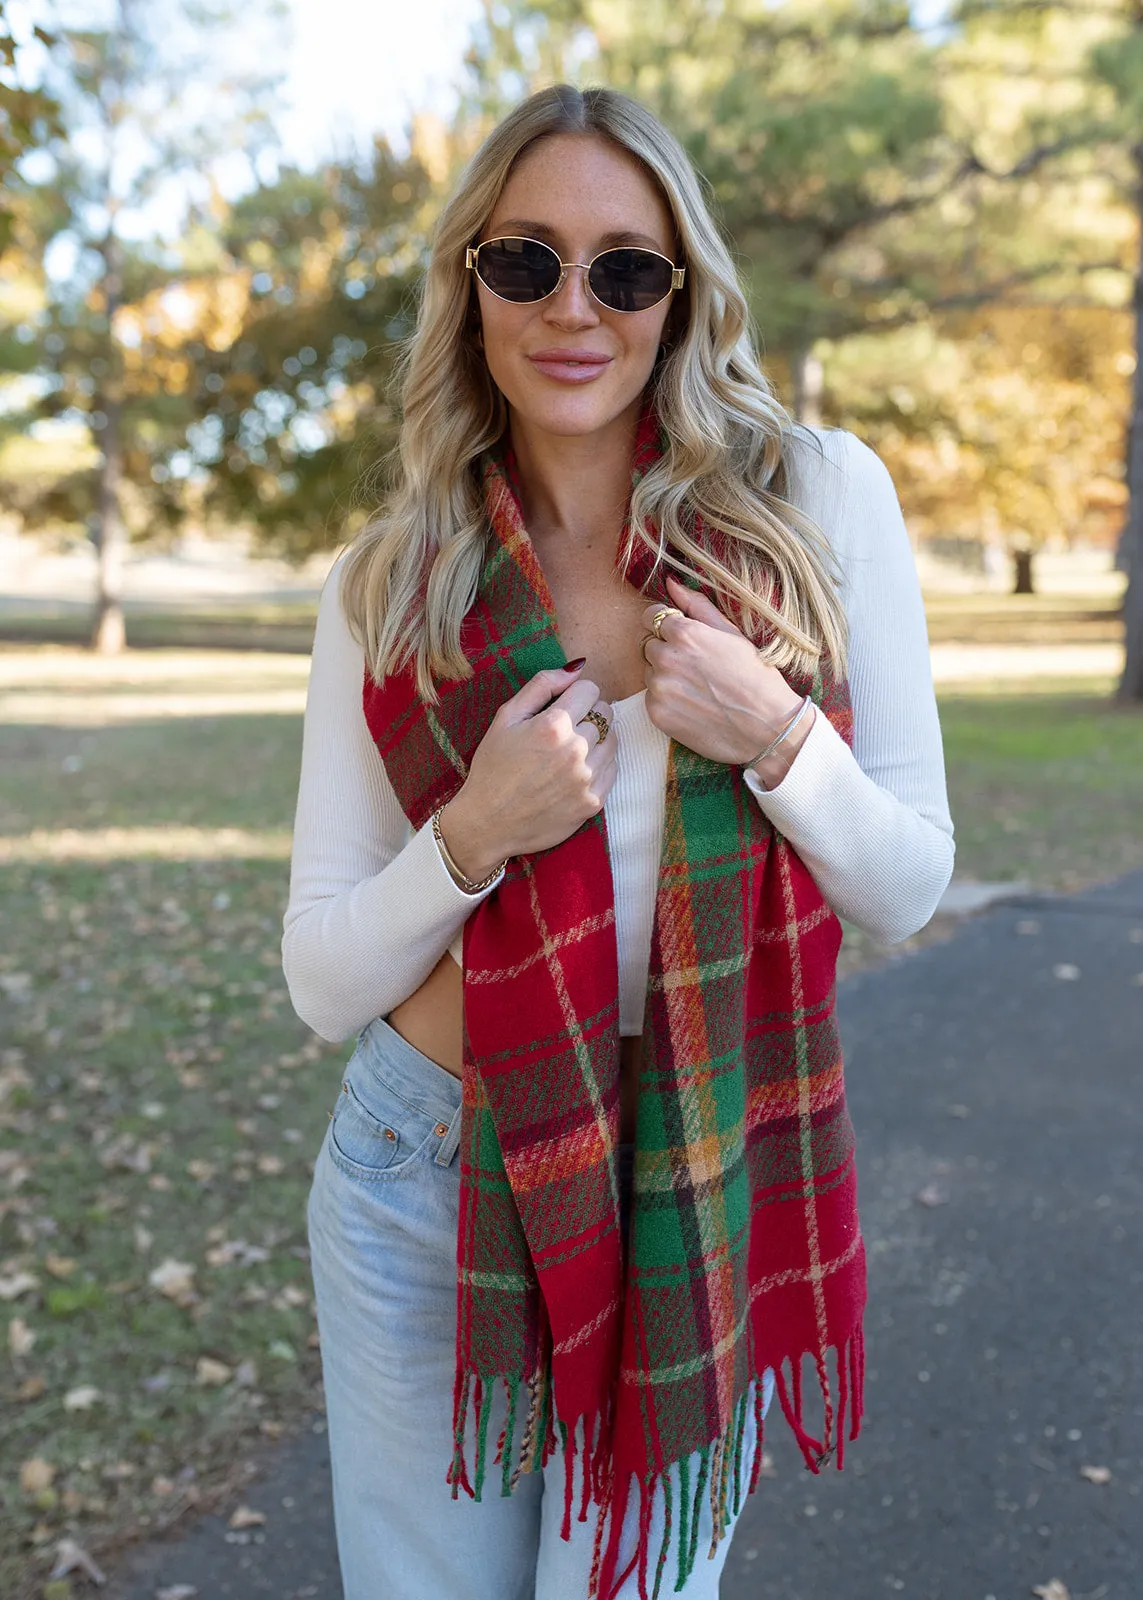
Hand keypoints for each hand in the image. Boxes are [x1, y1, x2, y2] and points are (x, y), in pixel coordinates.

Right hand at [439, 664, 617, 879]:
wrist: (487, 823)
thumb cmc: (492, 768)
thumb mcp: (505, 717)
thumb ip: (542, 685)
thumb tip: (577, 668)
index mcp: (553, 725)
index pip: (590, 689)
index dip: (576, 694)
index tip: (565, 705)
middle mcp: (576, 750)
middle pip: (605, 713)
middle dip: (589, 714)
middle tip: (566, 729)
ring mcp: (587, 778)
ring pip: (613, 740)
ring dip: (597, 740)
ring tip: (571, 751)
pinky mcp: (593, 802)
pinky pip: (613, 770)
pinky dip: (600, 765)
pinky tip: (577, 771)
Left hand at [641, 575, 812, 772]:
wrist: (768, 728)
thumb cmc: (756, 677)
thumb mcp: (732, 634)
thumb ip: (698, 606)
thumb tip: (671, 583)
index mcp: (684, 633)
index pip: (651, 616)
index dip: (666, 625)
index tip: (681, 637)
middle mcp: (666, 658)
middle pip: (649, 645)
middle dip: (666, 651)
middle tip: (697, 668)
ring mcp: (659, 687)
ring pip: (649, 673)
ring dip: (665, 677)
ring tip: (697, 688)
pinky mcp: (656, 713)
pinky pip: (651, 699)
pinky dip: (666, 701)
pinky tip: (692, 705)